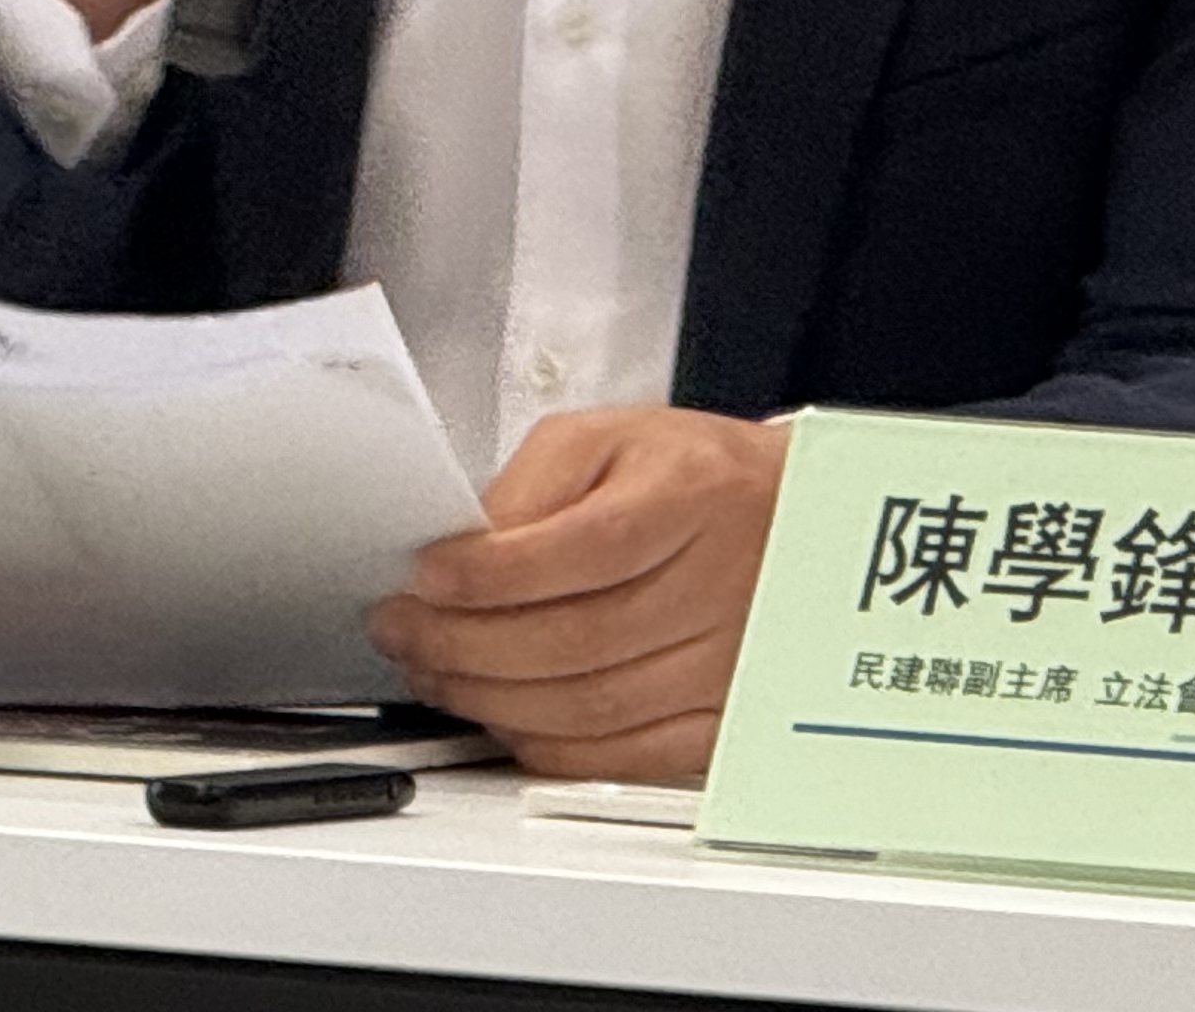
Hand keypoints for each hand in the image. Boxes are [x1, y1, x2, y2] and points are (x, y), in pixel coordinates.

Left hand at [367, 405, 789, 781]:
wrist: (791, 525)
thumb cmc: (691, 477)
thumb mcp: (608, 438)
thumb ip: (530, 485)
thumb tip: (462, 552)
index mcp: (690, 498)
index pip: (580, 550)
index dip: (488, 574)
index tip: (424, 576)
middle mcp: (718, 586)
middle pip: (576, 641)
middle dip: (463, 645)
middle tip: (403, 631)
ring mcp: (727, 664)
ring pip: (592, 708)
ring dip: (490, 699)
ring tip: (434, 673)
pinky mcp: (722, 723)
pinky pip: (624, 757)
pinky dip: (548, 747)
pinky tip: (503, 718)